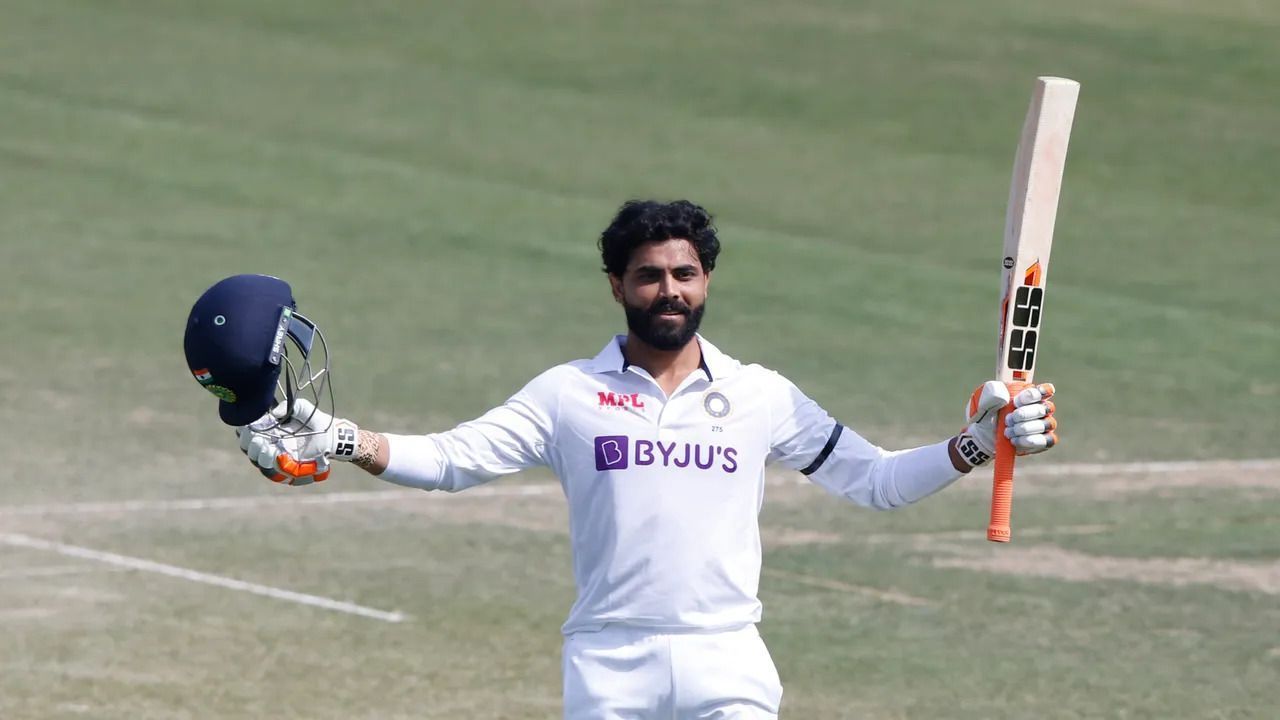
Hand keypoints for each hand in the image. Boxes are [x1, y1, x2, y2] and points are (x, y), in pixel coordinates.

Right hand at [235, 399, 359, 484]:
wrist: (330, 436)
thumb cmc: (314, 421)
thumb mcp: (302, 408)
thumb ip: (288, 406)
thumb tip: (273, 414)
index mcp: (267, 428)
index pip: (245, 431)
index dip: (243, 429)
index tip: (248, 426)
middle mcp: (268, 442)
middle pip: (247, 446)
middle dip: (248, 442)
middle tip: (257, 438)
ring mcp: (275, 456)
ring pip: (256, 459)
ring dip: (258, 454)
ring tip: (268, 447)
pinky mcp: (285, 466)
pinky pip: (271, 470)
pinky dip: (271, 464)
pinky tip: (277, 456)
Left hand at [954, 381, 1057, 468]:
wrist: (982, 435)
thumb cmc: (987, 413)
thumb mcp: (983, 399)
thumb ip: (992, 392)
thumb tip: (1006, 397)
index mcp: (1030, 394)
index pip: (1046, 390)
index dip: (1033, 395)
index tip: (1016, 402)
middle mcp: (1042, 408)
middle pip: (1045, 408)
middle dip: (1024, 414)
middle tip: (1007, 419)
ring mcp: (1045, 425)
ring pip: (1047, 424)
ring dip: (1025, 428)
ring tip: (1007, 432)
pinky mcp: (1043, 441)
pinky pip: (1047, 440)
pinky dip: (1030, 441)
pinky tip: (1014, 441)